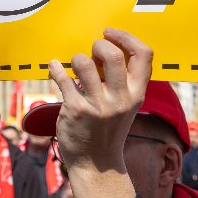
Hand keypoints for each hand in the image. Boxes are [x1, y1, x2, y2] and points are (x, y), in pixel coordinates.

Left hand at [47, 28, 151, 197]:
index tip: (110, 33)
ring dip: (77, 58)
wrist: (96, 164)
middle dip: (99, 44)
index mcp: (136, 94)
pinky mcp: (75, 110)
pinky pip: (62, 78)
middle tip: (91, 51)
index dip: (127, 37)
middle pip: (112, 54)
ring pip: (85, 62)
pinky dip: (55, 69)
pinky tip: (53, 66)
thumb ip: (121, 81)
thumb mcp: (125, 105)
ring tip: (76, 66)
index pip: (145, 55)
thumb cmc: (108, 128)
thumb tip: (103, 48)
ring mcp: (97, 105)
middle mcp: (120, 98)